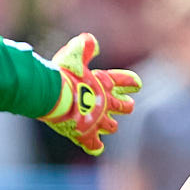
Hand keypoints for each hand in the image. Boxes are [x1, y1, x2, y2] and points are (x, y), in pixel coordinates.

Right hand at [42, 32, 141, 155]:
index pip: (126, 81)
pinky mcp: (85, 135)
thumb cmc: (62, 74)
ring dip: (110, 125)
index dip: (132, 82)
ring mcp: (97, 120)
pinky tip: (97, 147)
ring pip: (111, 126)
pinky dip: (95, 146)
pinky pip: (94, 145)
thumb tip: (92, 41)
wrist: (53, 96)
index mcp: (105, 83)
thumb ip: (84, 46)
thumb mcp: (73, 54)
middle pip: (124, 107)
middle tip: (127, 105)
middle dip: (125, 105)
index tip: (137, 85)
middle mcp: (106, 103)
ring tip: (109, 125)